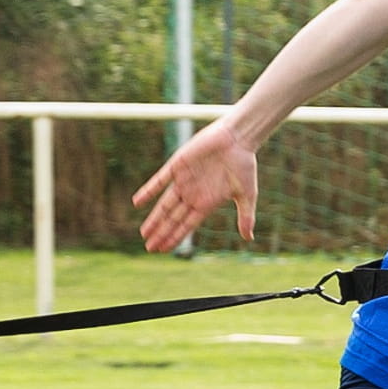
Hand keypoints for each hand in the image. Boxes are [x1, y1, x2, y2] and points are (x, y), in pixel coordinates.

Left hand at [132, 120, 258, 251]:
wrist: (238, 138)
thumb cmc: (244, 164)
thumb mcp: (247, 194)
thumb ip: (245, 216)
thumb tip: (249, 238)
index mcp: (206, 203)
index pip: (186, 225)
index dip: (175, 237)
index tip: (164, 250)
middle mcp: (192, 194)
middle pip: (172, 219)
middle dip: (161, 234)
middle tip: (150, 248)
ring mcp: (183, 181)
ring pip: (164, 204)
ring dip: (154, 219)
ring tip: (144, 233)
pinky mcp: (177, 165)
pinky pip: (159, 180)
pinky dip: (148, 191)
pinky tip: (138, 202)